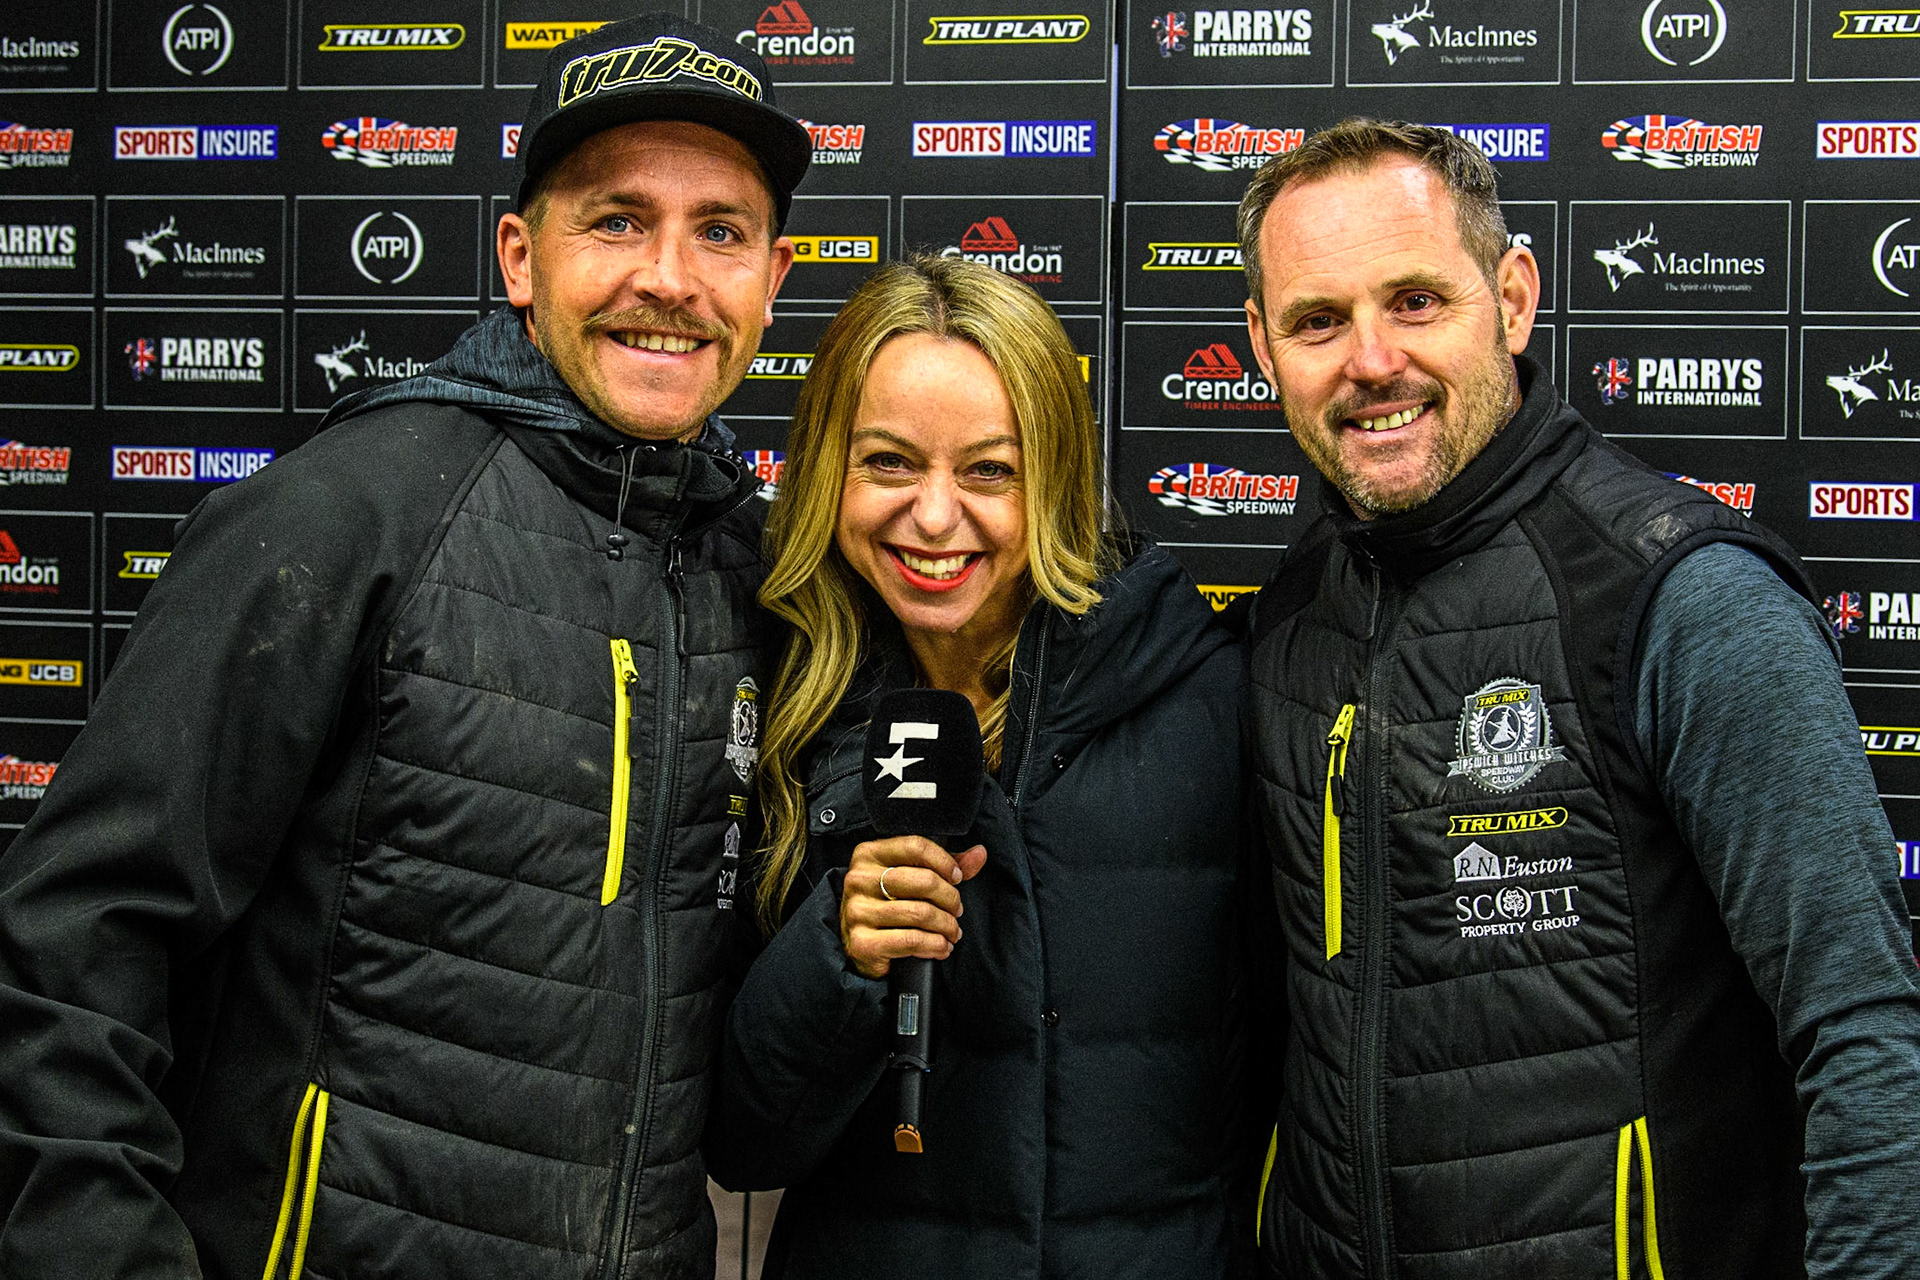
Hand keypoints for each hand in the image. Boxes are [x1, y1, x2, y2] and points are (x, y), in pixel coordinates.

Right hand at [839, 835, 987, 979]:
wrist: (861, 948)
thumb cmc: (890, 906)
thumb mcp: (912, 878)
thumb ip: (945, 864)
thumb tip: (979, 853)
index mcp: (868, 854)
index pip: (915, 846)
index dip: (944, 861)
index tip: (957, 877)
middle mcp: (858, 879)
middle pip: (922, 880)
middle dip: (950, 898)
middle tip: (957, 910)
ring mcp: (857, 911)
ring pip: (920, 913)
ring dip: (946, 925)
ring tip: (953, 931)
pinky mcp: (862, 942)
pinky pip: (911, 940)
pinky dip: (934, 945)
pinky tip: (941, 947)